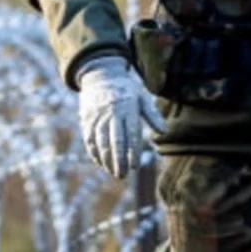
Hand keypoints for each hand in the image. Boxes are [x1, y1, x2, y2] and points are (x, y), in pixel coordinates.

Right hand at [76, 54, 163, 178]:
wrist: (100, 75)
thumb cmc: (126, 89)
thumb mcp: (142, 97)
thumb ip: (152, 115)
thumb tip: (164, 131)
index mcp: (127, 109)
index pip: (131, 135)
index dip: (132, 152)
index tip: (135, 167)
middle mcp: (111, 114)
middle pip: (114, 141)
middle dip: (118, 160)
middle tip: (123, 175)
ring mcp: (97, 117)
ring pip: (100, 142)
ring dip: (106, 159)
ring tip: (113, 172)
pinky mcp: (86, 120)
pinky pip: (89, 139)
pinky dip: (94, 152)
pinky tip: (101, 163)